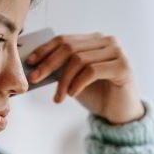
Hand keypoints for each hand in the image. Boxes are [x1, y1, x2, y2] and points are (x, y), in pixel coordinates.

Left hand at [25, 32, 144, 124]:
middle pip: (69, 47)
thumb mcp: (74, 79)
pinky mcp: (123, 67)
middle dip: (48, 64)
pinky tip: (72, 94)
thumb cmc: (98, 95)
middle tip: (35, 79)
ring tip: (59, 97)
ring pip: (79, 60)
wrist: (121, 114)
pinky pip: (92, 71)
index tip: (30, 62)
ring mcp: (117, 53)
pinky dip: (78, 83)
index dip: (44, 50)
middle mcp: (108, 42)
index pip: (65, 39)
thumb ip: (61, 69)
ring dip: (64, 80)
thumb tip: (35, 65)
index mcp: (95, 40)